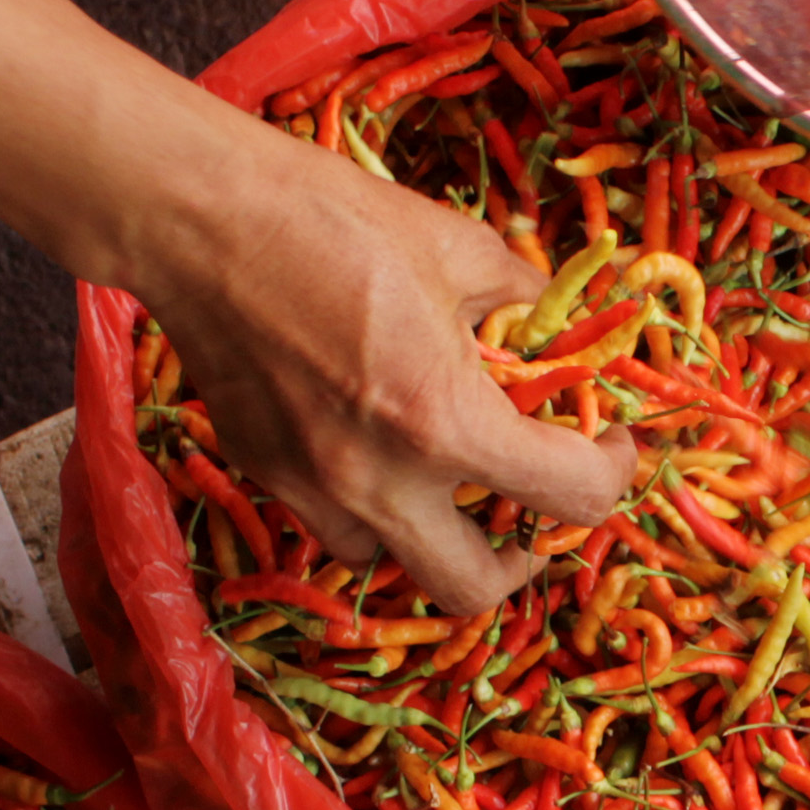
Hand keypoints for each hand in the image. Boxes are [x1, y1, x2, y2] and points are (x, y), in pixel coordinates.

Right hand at [0, 0, 637, 618]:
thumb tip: (544, 304)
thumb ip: (519, 291)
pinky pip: (334, 523)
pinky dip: (372, 507)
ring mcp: (313, 488)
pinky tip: (381, 451)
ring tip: (453, 482)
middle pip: (473, 589)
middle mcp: (381, 480)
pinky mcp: (265, 472)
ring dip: (436, 536)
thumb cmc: (330, 220)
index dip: (609, 475)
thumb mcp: (458, 245)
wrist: (200, 220)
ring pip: (393, 563)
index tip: (608, 442)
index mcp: (447, 423)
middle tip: (537, 509)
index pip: (567, 499)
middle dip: (520, 560)